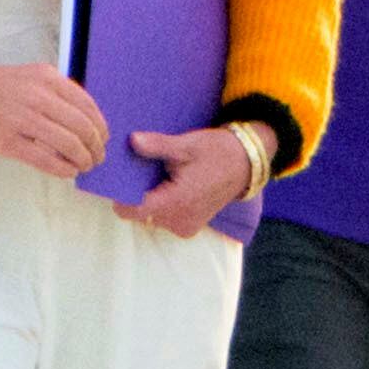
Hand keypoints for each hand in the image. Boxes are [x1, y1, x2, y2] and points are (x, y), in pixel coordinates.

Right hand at [0, 57, 106, 180]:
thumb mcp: (30, 77)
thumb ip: (57, 94)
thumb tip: (86, 122)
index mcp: (47, 78)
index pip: (88, 107)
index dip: (101, 127)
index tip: (103, 140)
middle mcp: (38, 96)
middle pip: (83, 128)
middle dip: (96, 147)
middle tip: (97, 158)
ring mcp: (21, 118)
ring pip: (68, 144)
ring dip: (83, 159)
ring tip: (83, 166)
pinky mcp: (6, 140)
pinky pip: (45, 159)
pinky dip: (63, 169)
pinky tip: (68, 172)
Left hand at [118, 125, 256, 236]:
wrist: (247, 164)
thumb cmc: (218, 152)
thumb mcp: (187, 145)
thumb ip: (157, 146)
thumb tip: (132, 140)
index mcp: (176, 202)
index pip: (131, 209)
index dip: (121, 193)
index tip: (123, 177)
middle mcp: (179, 220)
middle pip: (139, 213)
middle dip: (138, 194)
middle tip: (148, 172)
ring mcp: (185, 226)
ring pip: (150, 217)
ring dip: (151, 200)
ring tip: (164, 179)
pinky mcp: (189, 228)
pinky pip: (164, 220)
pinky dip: (163, 206)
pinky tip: (174, 189)